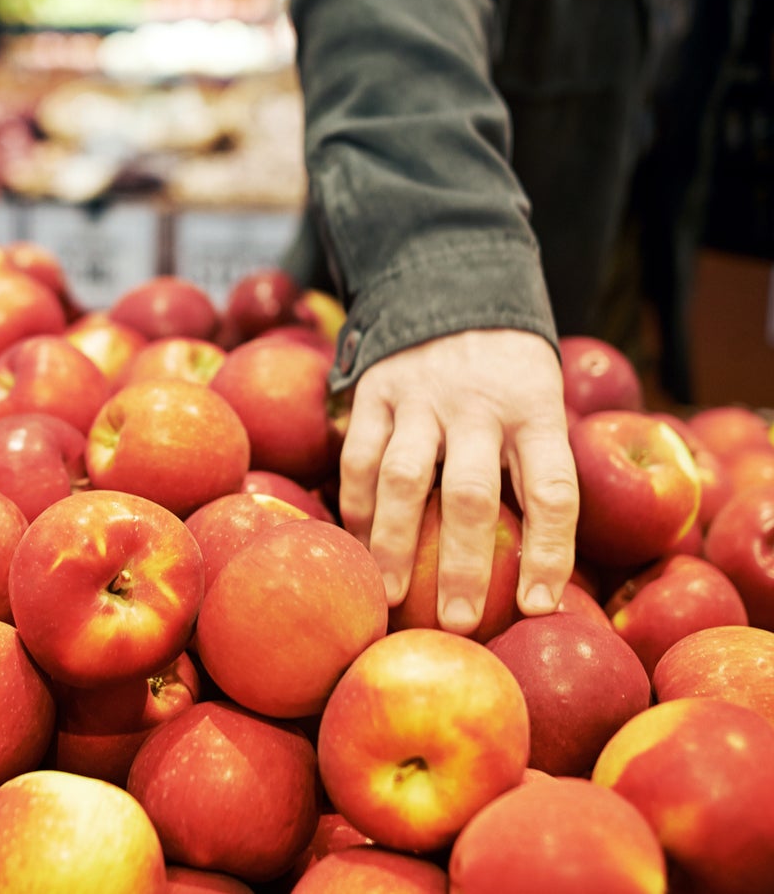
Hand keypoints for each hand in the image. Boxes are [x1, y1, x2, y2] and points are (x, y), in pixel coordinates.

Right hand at [338, 328, 577, 632]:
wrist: (453, 286)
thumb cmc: (509, 374)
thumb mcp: (544, 404)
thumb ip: (536, 468)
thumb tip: (541, 571)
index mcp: (535, 410)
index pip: (552, 490)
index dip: (548, 553)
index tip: (537, 607)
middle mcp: (478, 406)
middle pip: (471, 494)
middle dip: (465, 565)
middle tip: (459, 622)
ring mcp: (420, 397)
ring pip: (403, 479)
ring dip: (396, 544)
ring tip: (392, 595)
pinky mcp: (375, 391)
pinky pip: (358, 457)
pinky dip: (356, 504)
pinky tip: (358, 543)